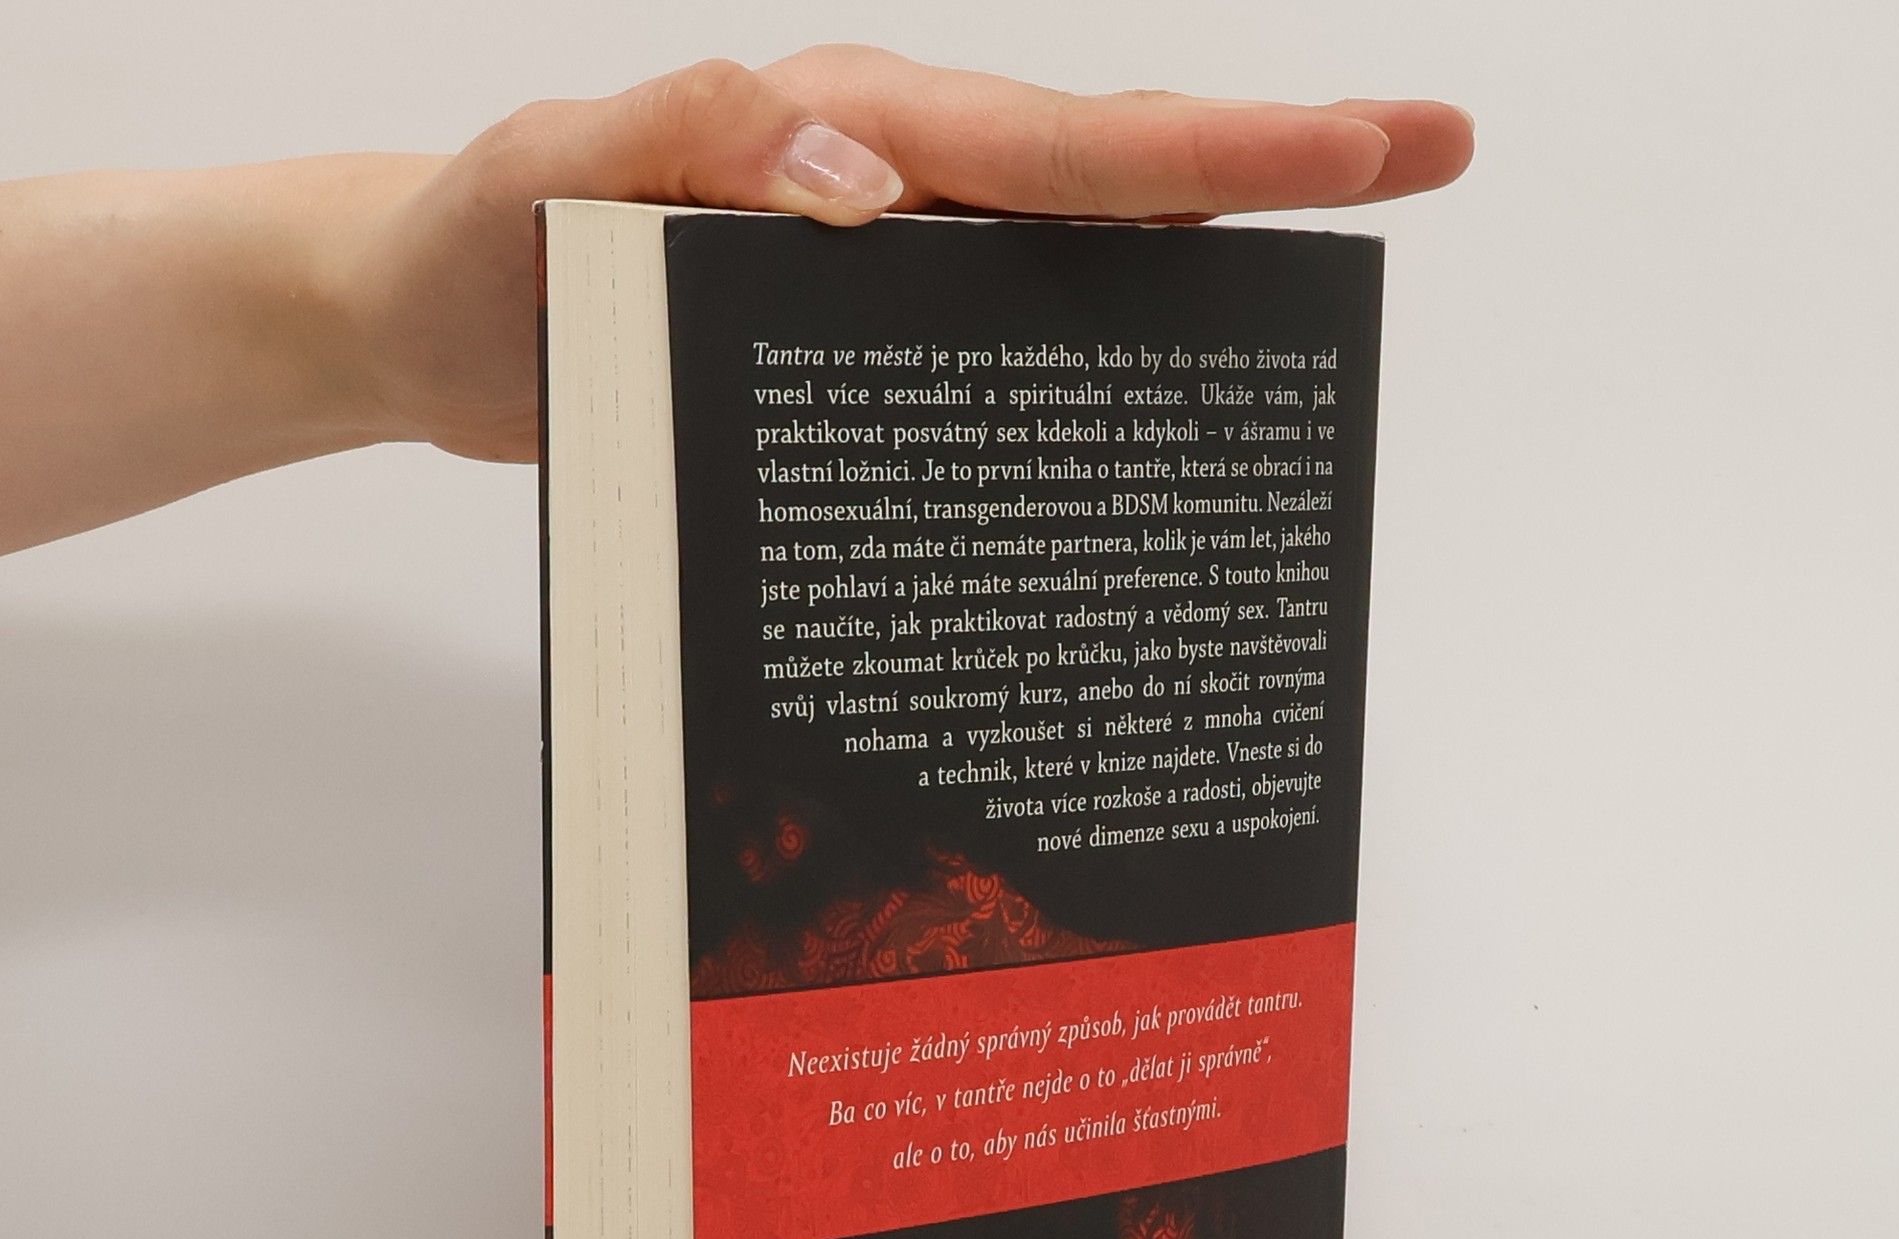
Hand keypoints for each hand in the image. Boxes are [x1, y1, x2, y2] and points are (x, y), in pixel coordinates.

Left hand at [336, 46, 1472, 463]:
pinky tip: (1149, 398)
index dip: (1225, 141)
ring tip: (1331, 282)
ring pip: (1075, 252)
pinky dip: (1090, 347)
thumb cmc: (474, 251)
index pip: (1063, 140)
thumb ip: (684, 149)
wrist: (424, 322)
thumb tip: (862, 179)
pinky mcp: (857, 334)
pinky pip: (999, 333)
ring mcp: (884, 262)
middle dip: (1276, 158)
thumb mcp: (550, 183)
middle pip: (1112, 173)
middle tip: (1429, 154)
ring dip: (1207, 256)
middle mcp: (889, 183)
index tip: (1368, 141)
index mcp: (848, 132)